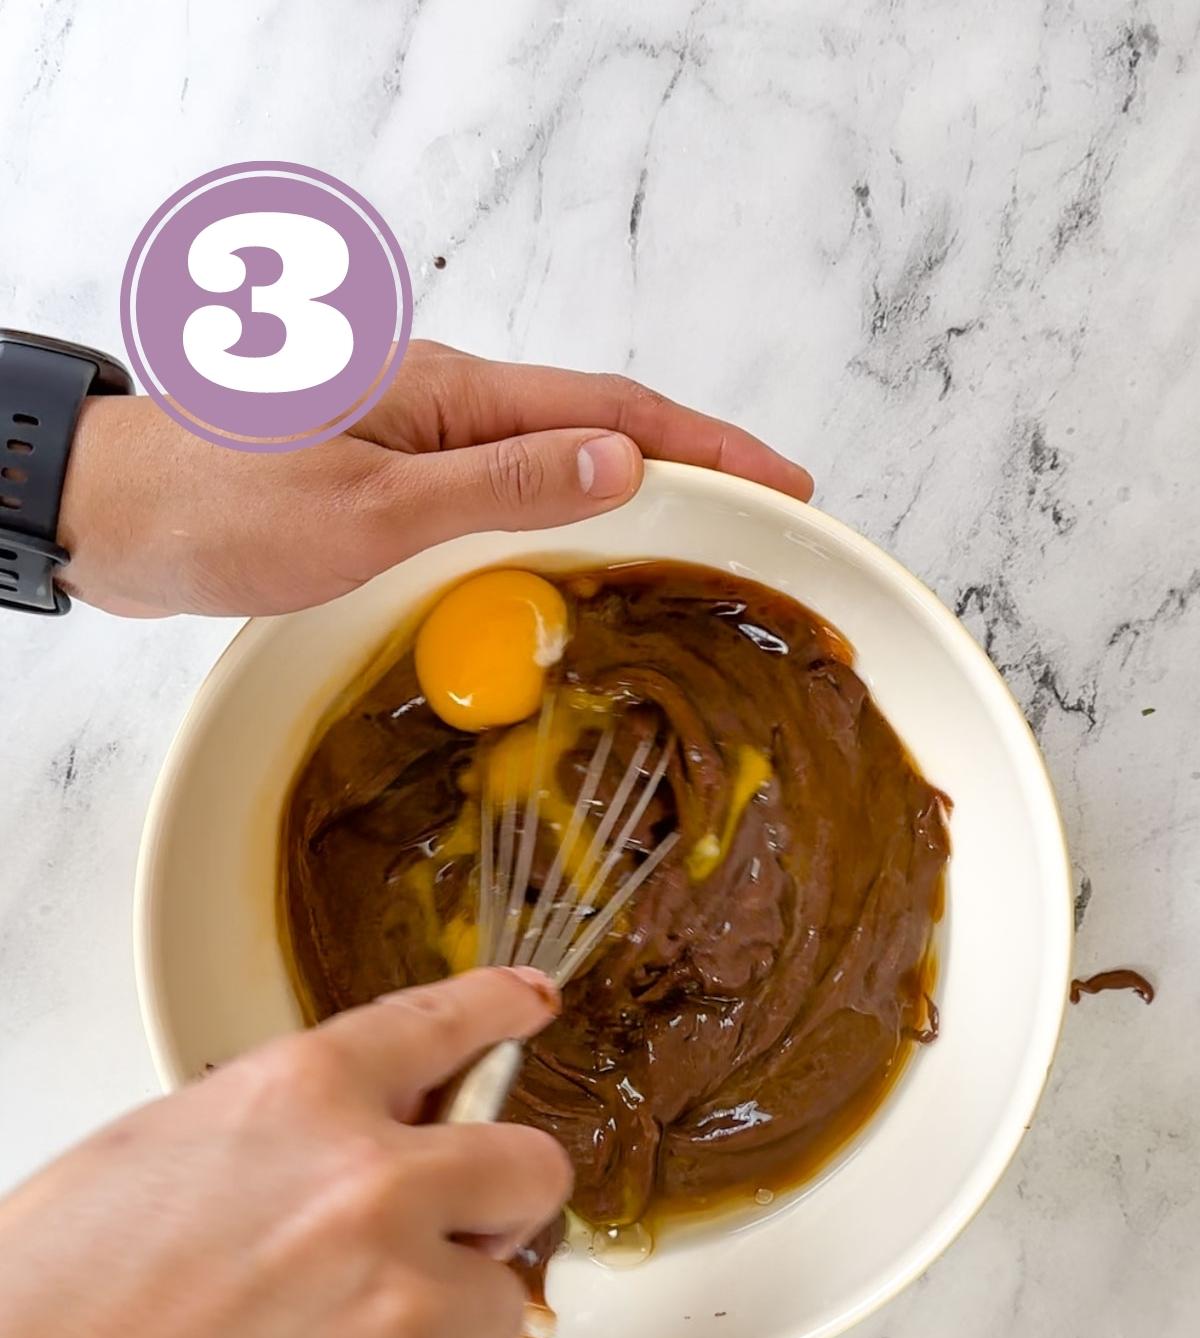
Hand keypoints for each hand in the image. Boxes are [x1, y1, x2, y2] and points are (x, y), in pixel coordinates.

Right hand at [0, 967, 567, 1337]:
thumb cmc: (47, 1316)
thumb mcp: (156, 1155)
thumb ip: (283, 1136)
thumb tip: (359, 1144)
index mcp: (301, 1096)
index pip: (441, 1027)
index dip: (496, 1011)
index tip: (528, 1007)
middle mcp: (375, 1185)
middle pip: (531, 1166)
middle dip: (501, 1201)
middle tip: (455, 1239)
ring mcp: (407, 1304)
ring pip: (501, 1301)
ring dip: (441, 1326)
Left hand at [57, 339, 813, 616]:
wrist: (117, 518)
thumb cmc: (225, 510)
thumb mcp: (376, 512)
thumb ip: (502, 487)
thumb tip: (621, 463)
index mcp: (452, 397)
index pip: (612, 411)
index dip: (708, 445)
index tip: (783, 481)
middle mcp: (443, 409)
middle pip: (593, 432)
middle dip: (684, 473)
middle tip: (753, 532)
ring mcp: (415, 444)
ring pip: (546, 469)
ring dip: (621, 505)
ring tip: (691, 556)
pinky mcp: (385, 482)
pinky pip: (495, 498)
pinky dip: (552, 528)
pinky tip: (571, 569)